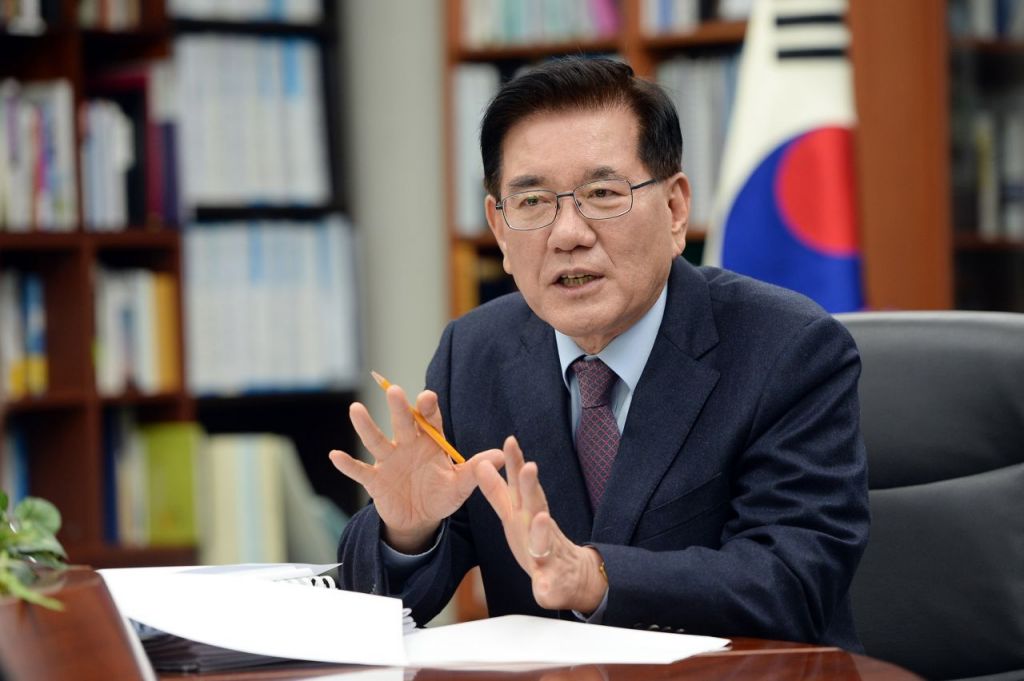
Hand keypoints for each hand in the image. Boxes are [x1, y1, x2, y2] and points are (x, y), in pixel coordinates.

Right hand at [329, 382, 503, 552]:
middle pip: (402, 423)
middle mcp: (407, 445)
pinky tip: (335, 455)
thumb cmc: (441, 495)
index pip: (429, 420)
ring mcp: (388, 460)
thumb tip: (500, 456)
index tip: (426, 397)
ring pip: (376, 440)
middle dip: (398, 408)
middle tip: (394, 390)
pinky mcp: (375, 480)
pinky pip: (360, 470)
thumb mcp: (460, 485)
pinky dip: (347, 464)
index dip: (427, 408)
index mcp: (430, 442)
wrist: (420, 519)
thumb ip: (476, 469)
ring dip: (366, 426)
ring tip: (356, 409)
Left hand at [475, 436, 606, 613]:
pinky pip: (548, 582)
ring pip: (544, 538)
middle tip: (530, 466)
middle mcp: (538, 528)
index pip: (518, 484)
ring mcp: (547, 553)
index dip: (514, 464)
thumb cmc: (536, 542)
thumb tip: (480, 465)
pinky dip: (546, 582)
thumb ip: (497, 492)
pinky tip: (542, 585)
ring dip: (542, 529)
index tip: (510, 440)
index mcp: (524, 514)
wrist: (569, 576)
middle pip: (535, 503)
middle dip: (532, 486)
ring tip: (540, 518)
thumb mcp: (513, 515)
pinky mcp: (552, 580)